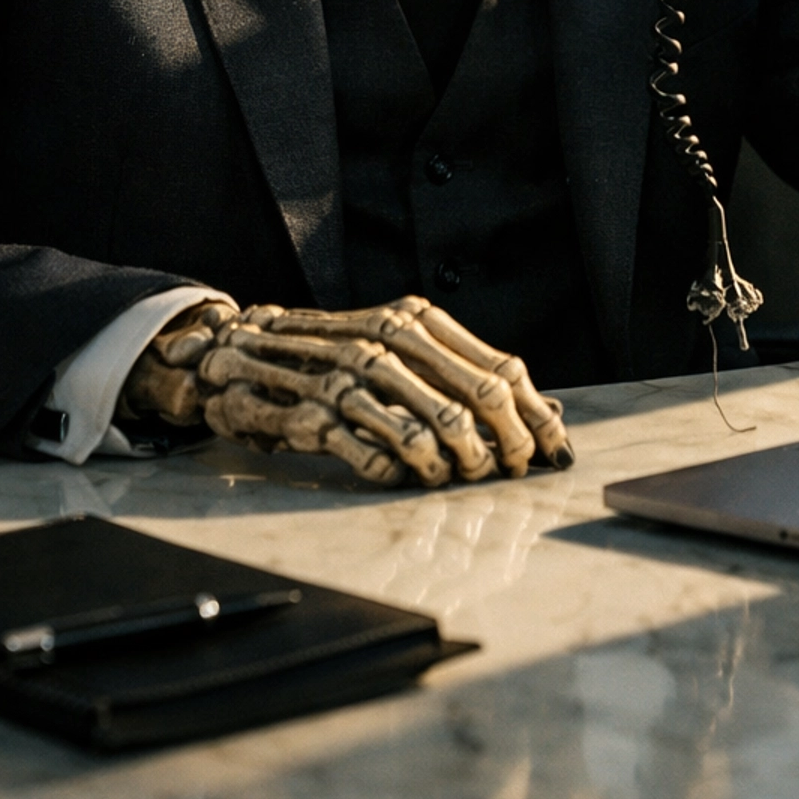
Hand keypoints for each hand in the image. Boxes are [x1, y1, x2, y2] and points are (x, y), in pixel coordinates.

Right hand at [123, 296, 573, 489]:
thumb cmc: (336, 359)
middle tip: (513, 472)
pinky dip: (398, 470)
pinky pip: (373, 450)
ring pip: (431, 424)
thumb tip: (548, 413)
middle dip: (508, 442)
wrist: (242, 354)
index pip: (500, 369)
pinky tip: (408, 479)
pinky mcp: (314, 412)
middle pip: (477, 395)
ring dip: (459, 462)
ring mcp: (350, 372)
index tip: (555, 451)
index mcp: (417, 319)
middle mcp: (388, 337)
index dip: (535, 415)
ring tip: (464, 479)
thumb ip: (463, 374)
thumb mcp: (401, 350)